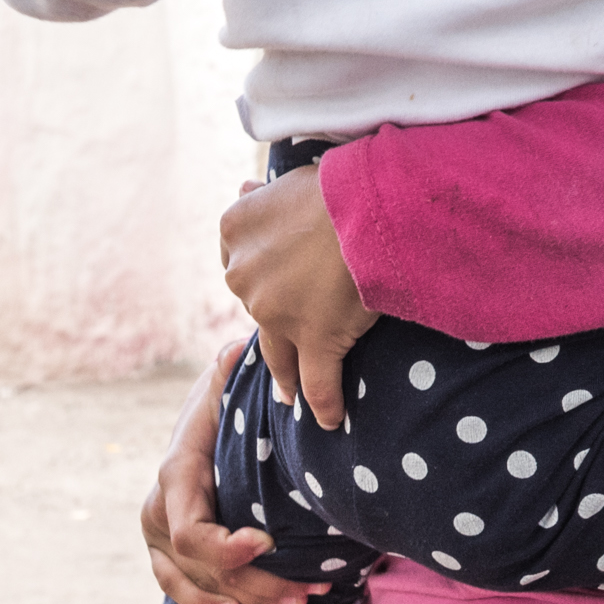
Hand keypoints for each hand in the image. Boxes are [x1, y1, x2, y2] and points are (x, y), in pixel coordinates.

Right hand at [140, 340, 315, 603]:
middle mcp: (158, 512)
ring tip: (303, 598)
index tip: (269, 543)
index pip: (189, 532)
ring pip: (199, 586)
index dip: (225, 549)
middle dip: (258, 581)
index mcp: (175, 475)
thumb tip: (234, 352)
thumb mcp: (225, 386)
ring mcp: (159, 538)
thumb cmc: (221, 402)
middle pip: (203, 569)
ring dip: (250, 598)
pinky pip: (181, 591)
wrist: (202, 421)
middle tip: (310, 587)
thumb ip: (229, 374)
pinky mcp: (168, 553)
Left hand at [220, 163, 378, 430]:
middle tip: (293, 334)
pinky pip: (316, 382)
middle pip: (258, 308)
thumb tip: (243, 191)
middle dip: (276, 322)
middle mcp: (243, 274)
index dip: (264, 275)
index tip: (277, 285)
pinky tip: (330, 420)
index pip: (241, 262)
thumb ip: (263, 199)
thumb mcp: (288, 183)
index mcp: (234, 230)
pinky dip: (323, 403)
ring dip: (286, 376)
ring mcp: (274, 312)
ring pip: (279, 354)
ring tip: (291, 393)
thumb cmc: (338, 185)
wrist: (369, 201)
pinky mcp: (313, 339)